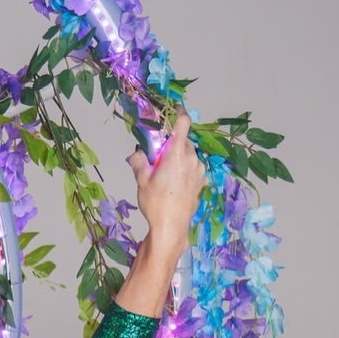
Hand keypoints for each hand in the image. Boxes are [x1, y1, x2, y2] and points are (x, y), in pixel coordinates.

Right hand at [127, 111, 204, 251]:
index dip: (179, 113)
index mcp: (176, 154)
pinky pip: (193, 168)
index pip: (183, 123)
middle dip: (171, 144)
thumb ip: (139, 162)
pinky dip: (184, 169)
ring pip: (188, 155)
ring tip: (165, 174)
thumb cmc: (156, 203)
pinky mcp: (202, 181)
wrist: (171, 226)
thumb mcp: (142, 181)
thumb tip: (136, 154)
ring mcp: (199, 170)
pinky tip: (174, 184)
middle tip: (158, 157)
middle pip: (183, 141)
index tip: (173, 111)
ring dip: (178, 158)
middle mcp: (191, 159)